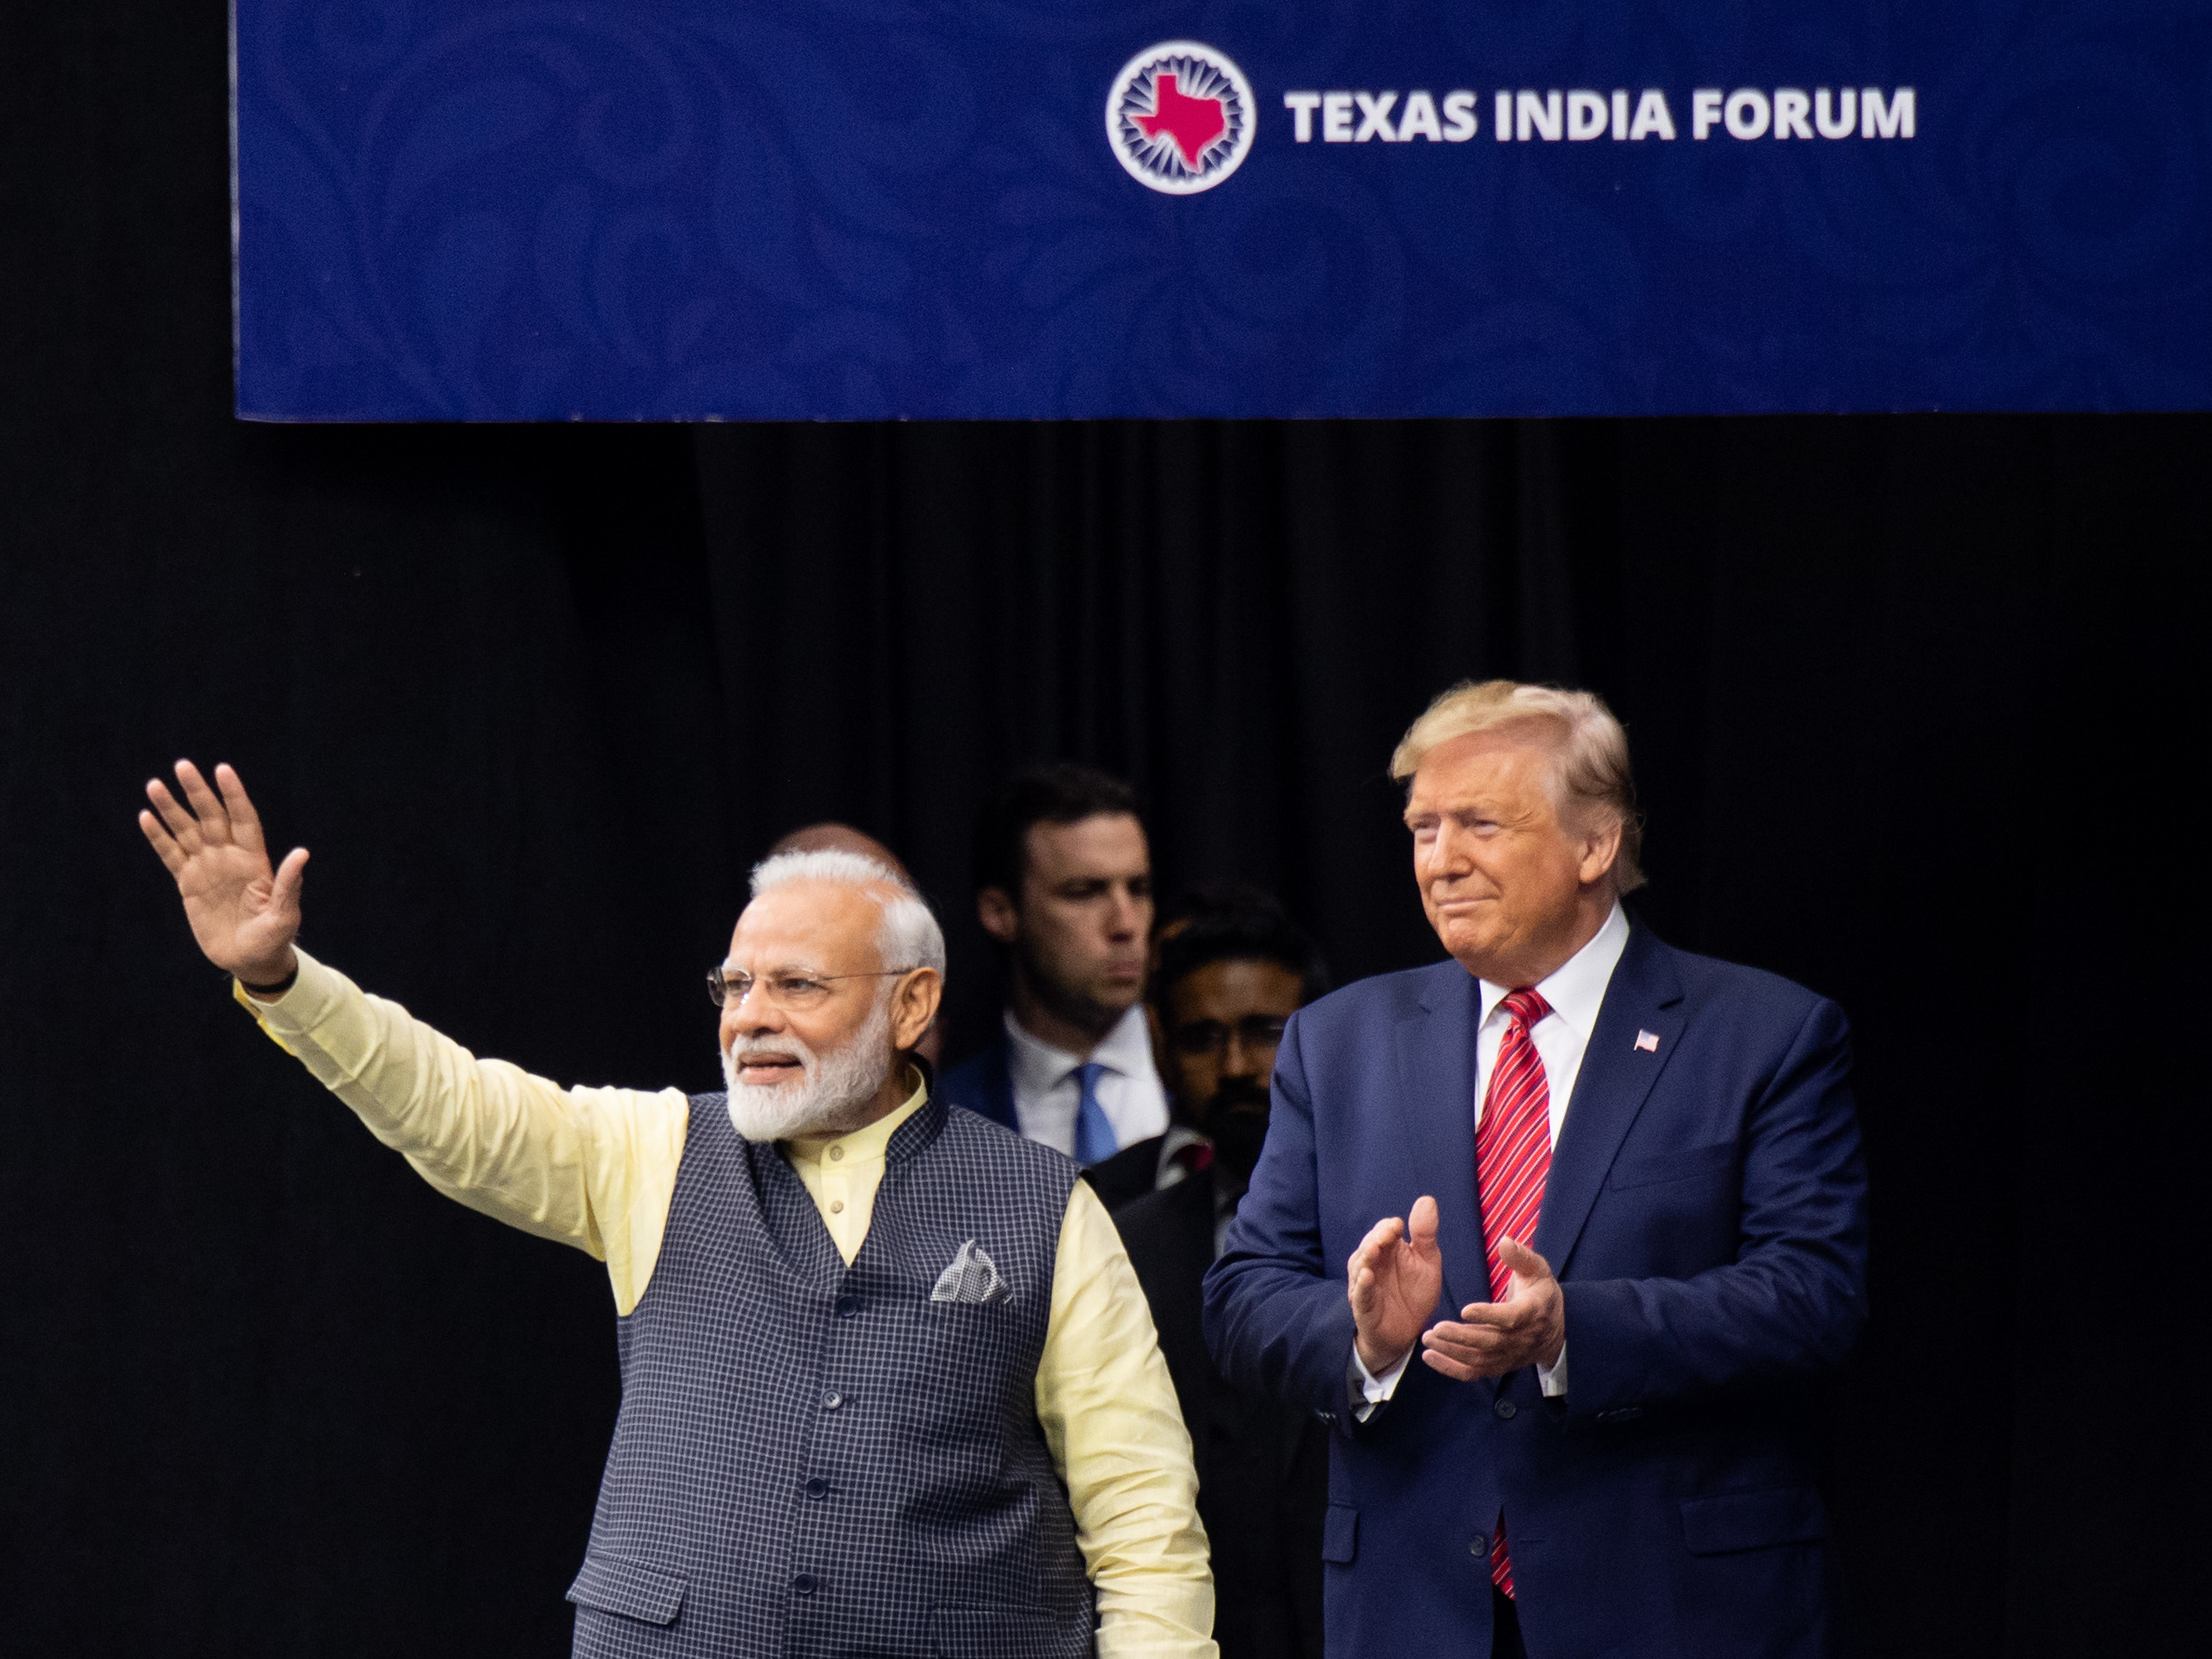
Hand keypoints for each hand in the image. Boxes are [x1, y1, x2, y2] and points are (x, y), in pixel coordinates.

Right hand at [139, 761, 307, 989]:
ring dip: (171, 809)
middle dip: (198, 792)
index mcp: (254, 860)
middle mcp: (229, 857)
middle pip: (211, 817)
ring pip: (187, 831)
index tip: (222, 770)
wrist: (249, 960)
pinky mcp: (188, 883)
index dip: (233, 795)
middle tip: (182, 765)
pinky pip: (170, 855)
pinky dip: (158, 837)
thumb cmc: (274, 938)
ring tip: (155, 785)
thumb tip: (302, 853)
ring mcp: (207, 868)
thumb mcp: (284, 914)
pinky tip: (146, 816)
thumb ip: (289, 884)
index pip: (243, 819)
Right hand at [1347, 1194, 1443, 1375]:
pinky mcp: (1363, 1306)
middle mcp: (1373, 1263)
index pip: (1383, 1231)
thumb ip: (1425, 1234)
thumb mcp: (1427, 1262)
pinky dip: (1361, 1285)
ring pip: (1359, 1266)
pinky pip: (1359, 1294)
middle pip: (1369, 1245)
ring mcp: (1365, 1284)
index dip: (1388, 1227)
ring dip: (1366, 1257)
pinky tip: (1367, 1276)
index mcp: (1389, 1250)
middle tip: (1387, 1235)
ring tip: (1374, 1250)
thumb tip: (1426, 1199)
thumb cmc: (1415, 1294)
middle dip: (1376, 1239)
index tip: (1398, 1226)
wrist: (1406, 1332)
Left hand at [1419, 1236, 1563, 1381]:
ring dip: (1452, 1352)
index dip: (1488, 1315)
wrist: (1554, 1331)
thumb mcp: (1538, 1270)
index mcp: (1531, 1312)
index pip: (1510, 1318)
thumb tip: (1504, 1241)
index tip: (1465, 1309)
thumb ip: (1521, 1256)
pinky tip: (1429, 1357)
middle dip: (1461, 1337)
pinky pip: (1474, 1373)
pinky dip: (1451, 1368)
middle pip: (1490, 1342)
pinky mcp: (1498, 1366)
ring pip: (1479, 1360)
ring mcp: (1509, 1356)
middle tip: (1435, 1328)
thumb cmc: (1541, 1293)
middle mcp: (1521, 1339)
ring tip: (1428, 1339)